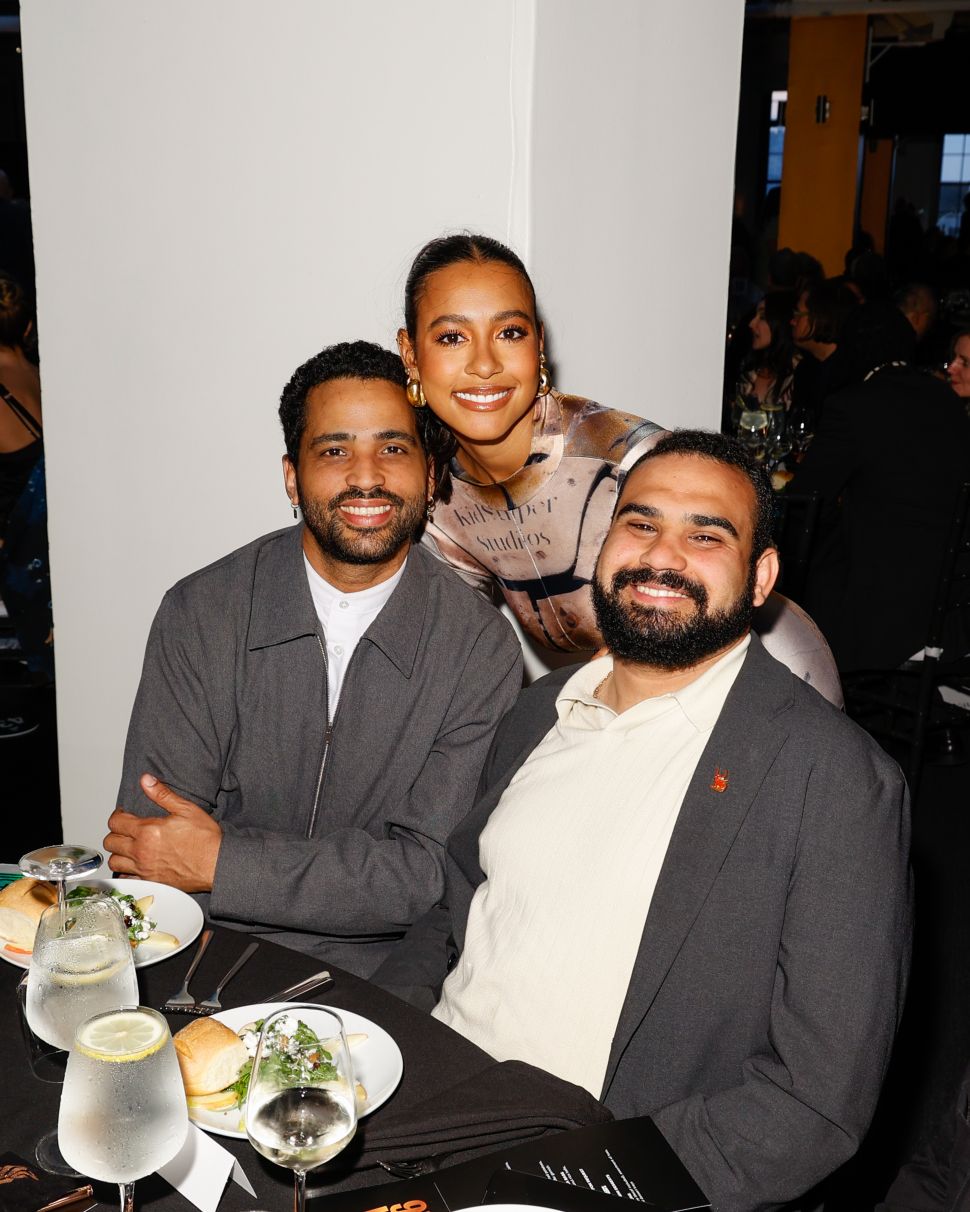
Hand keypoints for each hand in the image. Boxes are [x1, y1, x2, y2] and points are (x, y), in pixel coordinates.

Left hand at [104, 774, 221, 891]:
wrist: (216, 864)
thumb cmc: (205, 838)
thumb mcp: (186, 809)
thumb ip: (162, 794)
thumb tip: (146, 780)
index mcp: (148, 831)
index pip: (116, 822)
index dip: (118, 815)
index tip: (124, 814)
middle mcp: (141, 851)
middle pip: (110, 842)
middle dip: (115, 833)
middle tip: (125, 830)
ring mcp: (144, 868)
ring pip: (114, 862)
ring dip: (118, 853)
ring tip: (127, 847)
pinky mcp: (150, 881)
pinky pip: (125, 879)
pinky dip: (124, 872)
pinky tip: (133, 866)